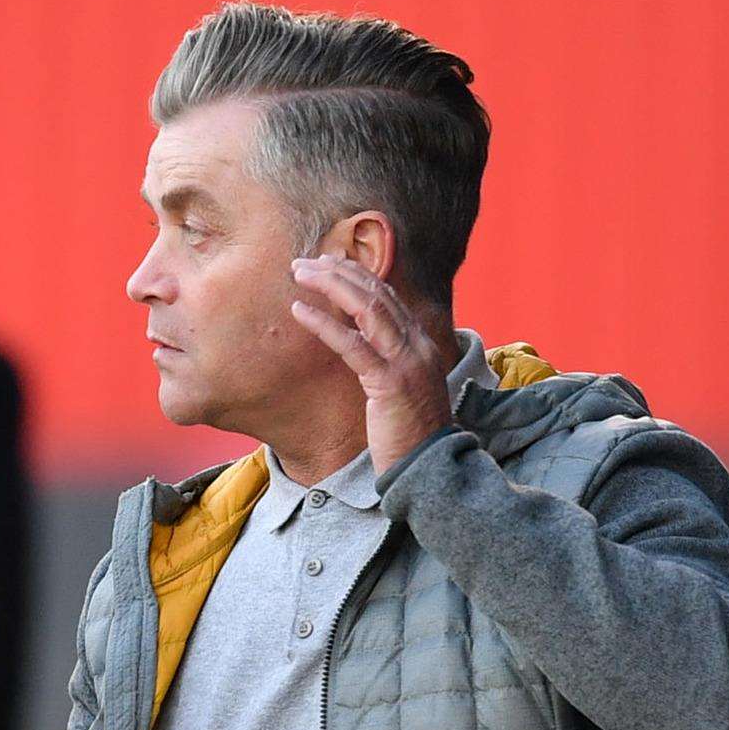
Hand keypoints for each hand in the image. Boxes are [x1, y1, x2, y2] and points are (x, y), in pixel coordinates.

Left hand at [290, 253, 452, 477]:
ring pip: (367, 308)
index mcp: (420, 344)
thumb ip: (385, 362)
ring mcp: (407, 362)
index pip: (386, 296)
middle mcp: (417, 345)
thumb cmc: (409, 434)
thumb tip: (358, 347)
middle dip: (338, 271)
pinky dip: (324, 324)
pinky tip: (300, 310)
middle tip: (304, 262)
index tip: (325, 263)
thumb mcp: (401, 389)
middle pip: (376, 294)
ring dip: (330, 285)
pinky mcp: (390, 384)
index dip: (355, 275)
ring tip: (299, 274)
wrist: (429, 467)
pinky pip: (353, 345)